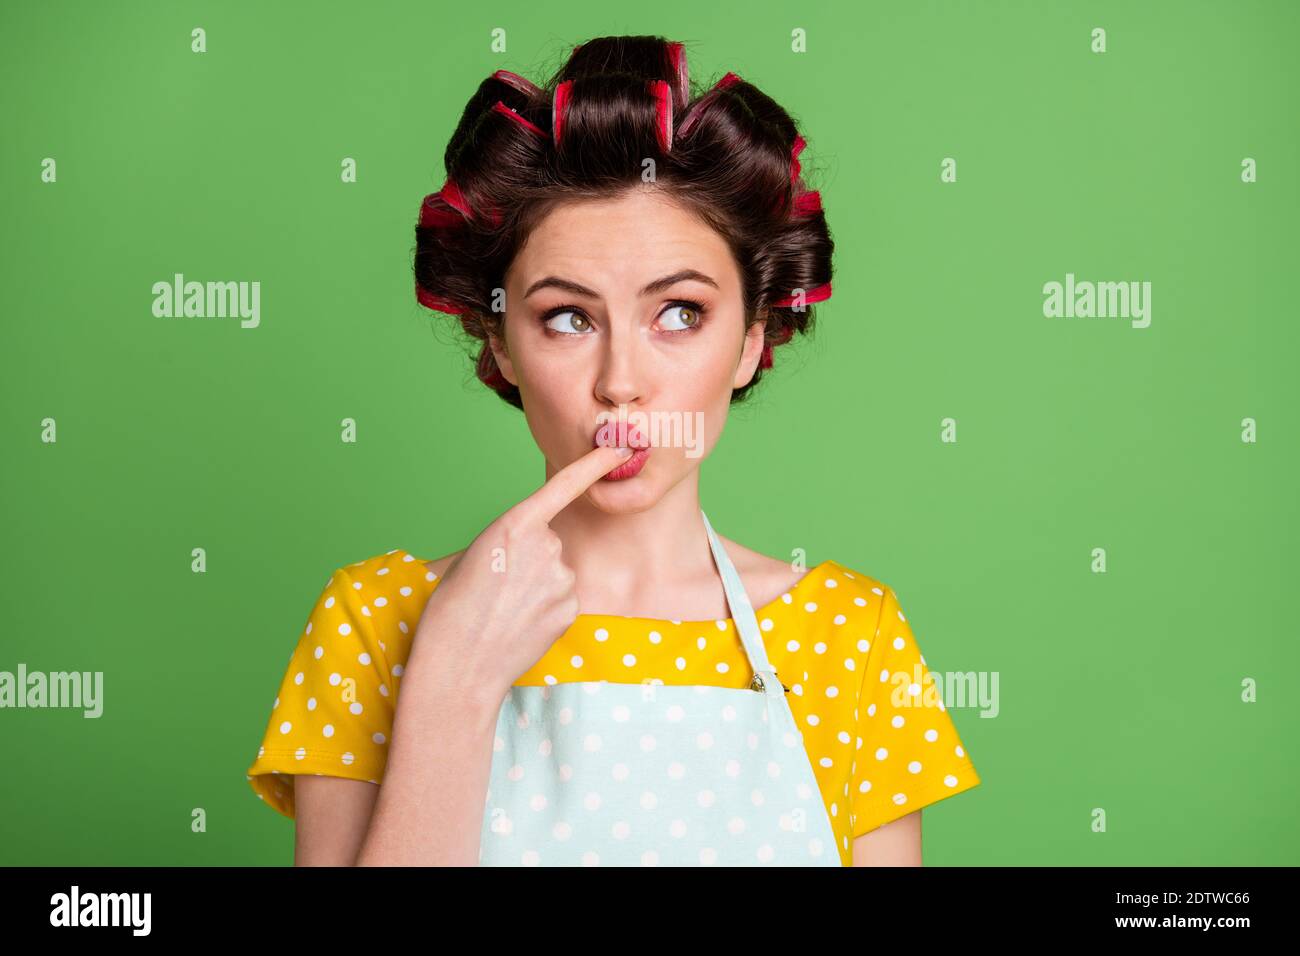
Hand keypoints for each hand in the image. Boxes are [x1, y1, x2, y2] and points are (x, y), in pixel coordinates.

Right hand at [407, 444, 634, 703]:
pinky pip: (562, 599)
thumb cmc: (453, 610)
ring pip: (556, 573)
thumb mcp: (474, 557)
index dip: (593, 465)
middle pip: (549, 543)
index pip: (564, 487)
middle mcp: (545, 546)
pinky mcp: (570, 608)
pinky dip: (545, 610)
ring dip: (537, 588)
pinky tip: (521, 624)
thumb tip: (530, 552)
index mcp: (514, 525)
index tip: (619, 447)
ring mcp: (561, 578)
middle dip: (530, 561)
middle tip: (497, 588)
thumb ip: (511, 543)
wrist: (458, 664)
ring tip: (504, 610)